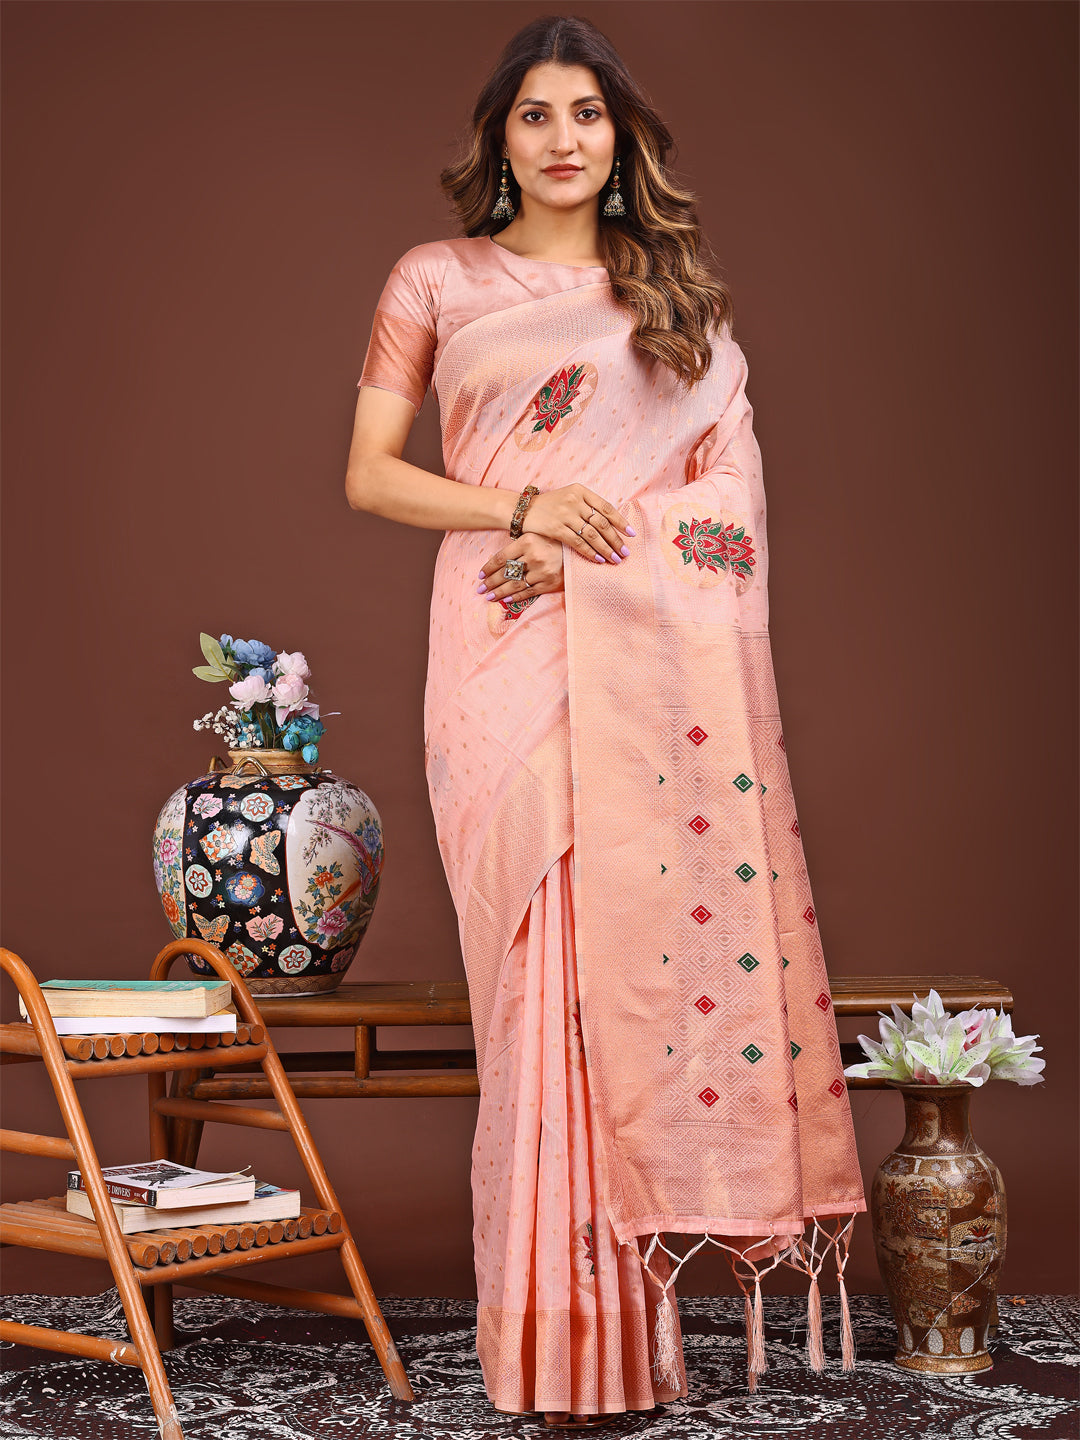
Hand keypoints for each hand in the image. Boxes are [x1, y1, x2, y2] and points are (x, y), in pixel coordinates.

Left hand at [477, 534, 564, 603]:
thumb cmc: (553, 542)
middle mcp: (534, 556)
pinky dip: (515, 597)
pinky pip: (528, 592)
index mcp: (527, 541)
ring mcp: (542, 571)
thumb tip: (494, 563)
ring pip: (515, 584)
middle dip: (490, 582)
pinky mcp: (550, 583)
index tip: (480, 575)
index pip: (501, 557)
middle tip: (480, 589)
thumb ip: (518, 547)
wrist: (579, 552)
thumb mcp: (535, 536)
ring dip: (500, 592)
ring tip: (489, 597)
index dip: (488, 568)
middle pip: (506, 572)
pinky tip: (506, 600)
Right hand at [520, 484, 634, 563]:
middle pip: (601, 522)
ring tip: (615, 558)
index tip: (631, 534)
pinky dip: (590, 552)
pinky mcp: (556, 528)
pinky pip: (578, 542)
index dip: (620, 521)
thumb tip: (611, 524)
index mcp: (581, 491)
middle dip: (616, 539)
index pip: (606, 507)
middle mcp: (575, 501)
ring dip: (606, 548)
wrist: (524, 510)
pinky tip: (598, 559)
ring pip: (592, 534)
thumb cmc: (550, 505)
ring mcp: (565, 514)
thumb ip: (588, 506)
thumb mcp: (570, 497)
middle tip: (625, 552)